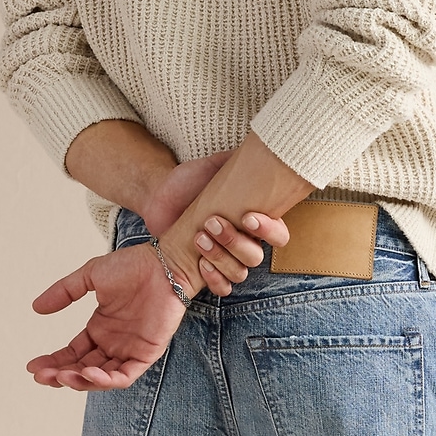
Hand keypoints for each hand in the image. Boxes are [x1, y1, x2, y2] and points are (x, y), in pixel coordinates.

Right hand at [27, 241, 189, 390]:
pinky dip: (107, 379)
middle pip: (82, 369)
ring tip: (61, 376)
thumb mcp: (89, 276)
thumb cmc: (133, 265)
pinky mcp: (147, 354)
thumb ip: (64, 292)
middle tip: (41, 376)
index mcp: (100, 329)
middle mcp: (113, 343)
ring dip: (80, 380)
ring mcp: (130, 350)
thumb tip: (36, 308)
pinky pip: (125, 376)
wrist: (164, 263)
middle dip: (60, 375)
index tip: (32, 366)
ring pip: (101, 378)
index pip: (73, 354)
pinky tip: (89, 373)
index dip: (53, 361)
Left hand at [141, 155, 289, 294]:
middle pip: (257, 256)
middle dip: (235, 241)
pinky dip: (215, 279)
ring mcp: (226, 259)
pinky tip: (200, 264)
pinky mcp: (208, 272)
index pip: (278, 234)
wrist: (157, 197)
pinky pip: (224, 288)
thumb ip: (233, 160)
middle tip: (212, 222)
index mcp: (252, 220)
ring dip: (220, 256)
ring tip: (198, 237)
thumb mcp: (210, 167)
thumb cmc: (186, 182)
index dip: (269, 230)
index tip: (248, 217)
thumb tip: (258, 147)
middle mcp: (243, 242)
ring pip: (240, 272)